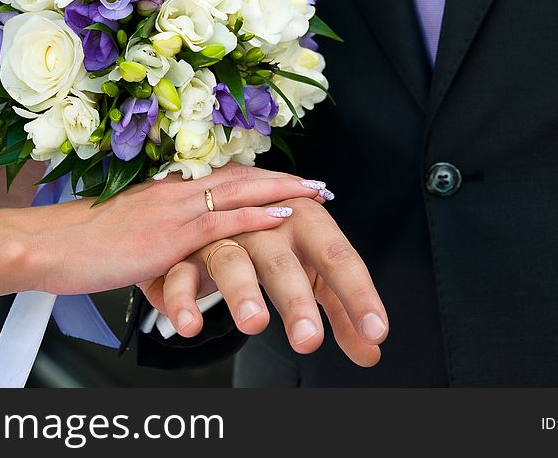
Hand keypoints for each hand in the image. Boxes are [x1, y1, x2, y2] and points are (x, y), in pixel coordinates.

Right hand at [14, 164, 330, 295]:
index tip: (288, 182)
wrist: (47, 245)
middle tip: (318, 185)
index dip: (259, 179)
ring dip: (283, 192)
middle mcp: (174, 192)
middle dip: (283, 181)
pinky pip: (222, 221)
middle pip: (241, 178)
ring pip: (240, 192)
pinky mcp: (168, 234)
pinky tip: (281, 217)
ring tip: (315, 196)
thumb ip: (159, 248)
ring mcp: (172, 210)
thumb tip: (177, 268)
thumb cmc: (81, 246)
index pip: (222, 179)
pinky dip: (256, 216)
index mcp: (165, 192)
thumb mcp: (127, 241)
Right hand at [142, 197, 387, 366]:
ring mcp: (222, 237)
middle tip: (309, 340)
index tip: (376, 333)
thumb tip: (370, 353)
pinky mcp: (185, 253)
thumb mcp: (311, 272)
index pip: (337, 256)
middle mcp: (264, 223)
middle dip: (296, 300)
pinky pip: (181, 277)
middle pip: (283, 262)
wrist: (220, 202)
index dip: (358, 294)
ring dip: (242, 292)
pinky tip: (191, 327)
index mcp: (305, 220)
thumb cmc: (277, 245)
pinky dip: (182, 300)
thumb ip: (339, 312)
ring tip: (255, 324)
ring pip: (232, 263)